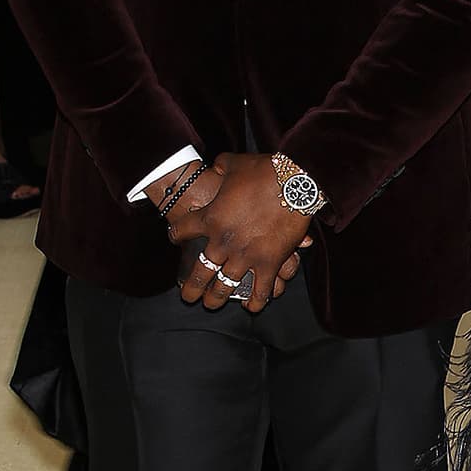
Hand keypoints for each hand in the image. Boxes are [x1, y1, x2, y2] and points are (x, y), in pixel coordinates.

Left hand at [172, 152, 313, 311]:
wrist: (294, 182)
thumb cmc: (264, 171)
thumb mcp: (234, 163)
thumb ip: (220, 166)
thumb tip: (216, 167)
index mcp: (210, 218)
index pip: (182, 231)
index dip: (176, 235)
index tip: (175, 238)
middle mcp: (223, 242)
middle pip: (199, 272)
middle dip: (191, 287)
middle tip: (187, 296)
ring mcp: (246, 256)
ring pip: (225, 286)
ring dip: (216, 298)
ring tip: (211, 305)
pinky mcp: (270, 263)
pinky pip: (260, 290)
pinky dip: (255, 301)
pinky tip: (250, 307)